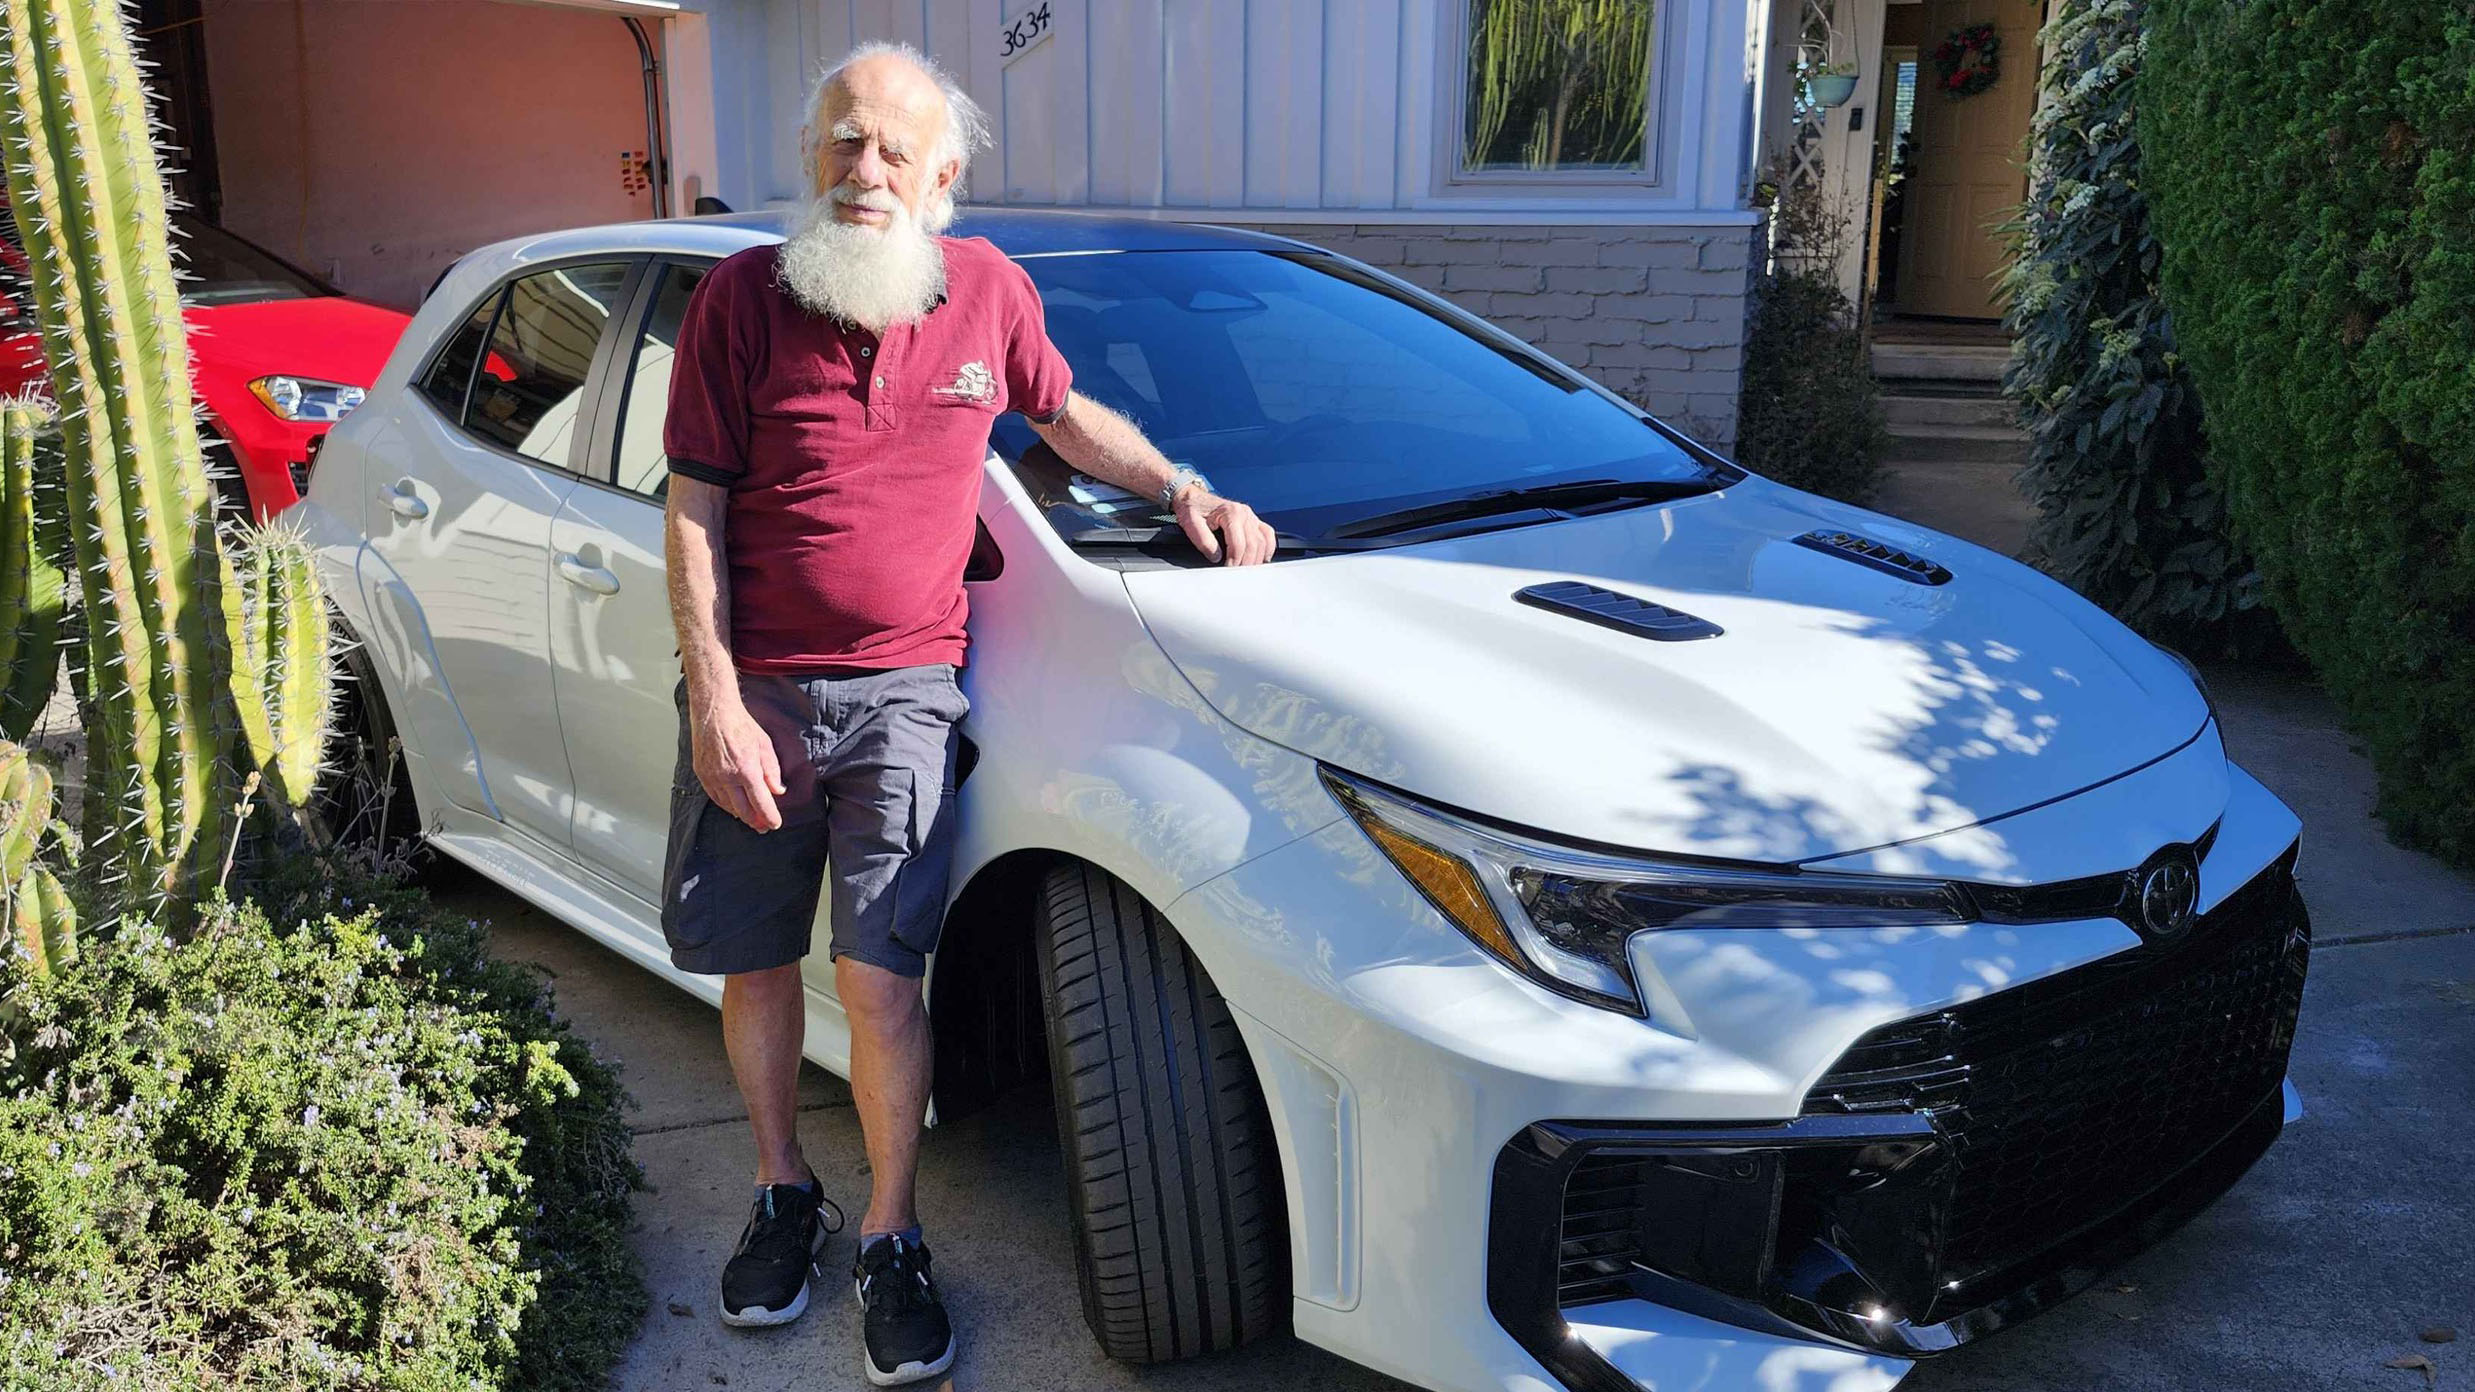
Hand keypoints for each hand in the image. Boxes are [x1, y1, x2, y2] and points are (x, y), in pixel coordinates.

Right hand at [690, 693, 785, 830]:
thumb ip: (772, 771)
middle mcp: (727, 777)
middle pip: (743, 810)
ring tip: (751, 819)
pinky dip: (726, 805)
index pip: (761, 803)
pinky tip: (734, 807)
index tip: (775, 824)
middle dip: (755, 822)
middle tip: (764, 827)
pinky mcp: (701, 775)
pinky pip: (715, 798)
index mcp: (747, 770)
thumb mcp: (765, 745)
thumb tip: (778, 791)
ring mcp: (712, 777)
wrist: (714, 713)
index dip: (769, 817)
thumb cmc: (741, 725)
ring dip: (741, 815)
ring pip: (728, 806)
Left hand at [1172, 488, 1276, 565]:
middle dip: (1247, 563)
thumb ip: (1203, 541)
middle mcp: (1244, 513)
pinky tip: (1263, 557)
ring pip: (1263, 540)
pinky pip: (1267, 533)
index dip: (1235, 560)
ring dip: (1258, 558)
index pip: (1239, 543)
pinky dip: (1268, 547)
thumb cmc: (1192, 509)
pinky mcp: (1252, 519)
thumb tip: (1216, 557)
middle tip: (1238, 575)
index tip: (1229, 570)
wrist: (1193, 498)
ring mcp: (1250, 515)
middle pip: (1254, 544)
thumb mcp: (1191, 524)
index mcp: (1230, 512)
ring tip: (1248, 570)